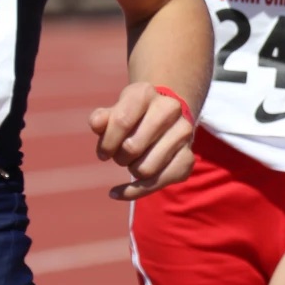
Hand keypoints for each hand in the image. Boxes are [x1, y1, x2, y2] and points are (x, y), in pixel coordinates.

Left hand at [89, 83, 195, 199]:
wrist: (165, 119)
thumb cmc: (132, 118)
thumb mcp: (114, 113)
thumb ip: (101, 118)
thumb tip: (96, 124)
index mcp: (145, 93)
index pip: (121, 121)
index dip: (106, 142)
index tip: (103, 152)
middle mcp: (169, 109)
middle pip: (132, 147)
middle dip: (118, 157)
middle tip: (119, 156)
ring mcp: (183, 133)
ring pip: (145, 169)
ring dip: (131, 171)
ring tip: (132, 162)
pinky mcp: (188, 157)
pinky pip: (158, 183)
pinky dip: (135, 191)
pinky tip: (121, 191)